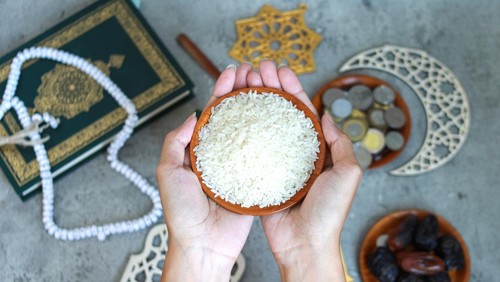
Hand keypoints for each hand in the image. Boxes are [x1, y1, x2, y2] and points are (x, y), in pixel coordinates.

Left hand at [156, 64, 255, 280]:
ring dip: (259, 106)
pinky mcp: (256, 179)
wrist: (203, 244)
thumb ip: (175, 142)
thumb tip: (194, 115)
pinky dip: (272, 135)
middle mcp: (222, 154)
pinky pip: (264, 154)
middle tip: (255, 72)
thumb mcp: (168, 172)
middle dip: (244, 91)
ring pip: (252, 130)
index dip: (222, 90)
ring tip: (269, 85)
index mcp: (201, 150)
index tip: (232, 72)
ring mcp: (240, 165)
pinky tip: (280, 118)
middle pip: (235, 115)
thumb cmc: (181, 212)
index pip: (213, 113)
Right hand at [251, 60, 362, 281]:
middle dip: (270, 89)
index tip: (279, 70)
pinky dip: (244, 132)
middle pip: (281, 114)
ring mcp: (276, 164)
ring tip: (243, 83)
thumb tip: (329, 116)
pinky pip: (251, 150)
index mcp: (317, 150)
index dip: (292, 89)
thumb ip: (341, 143)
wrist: (305, 244)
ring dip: (255, 104)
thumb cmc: (329, 212)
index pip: (303, 112)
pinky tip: (234, 116)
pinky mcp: (260, 176)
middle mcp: (295, 153)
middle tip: (257, 69)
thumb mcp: (348, 174)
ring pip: (264, 127)